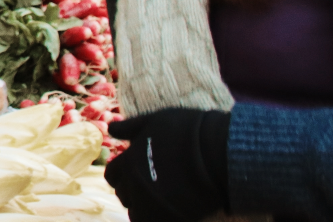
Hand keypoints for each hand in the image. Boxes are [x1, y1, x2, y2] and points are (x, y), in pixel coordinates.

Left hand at [105, 108, 229, 221]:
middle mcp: (135, 186)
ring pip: (137, 213)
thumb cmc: (190, 131)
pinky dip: (160, 217)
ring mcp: (152, 205)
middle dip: (134, 191)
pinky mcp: (170, 218)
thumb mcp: (156, 121)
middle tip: (153, 187)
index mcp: (129, 163)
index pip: (113, 175)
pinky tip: (172, 210)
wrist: (221, 151)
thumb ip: (131, 127)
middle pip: (124, 195)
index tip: (136, 173)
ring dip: (146, 207)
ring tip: (163, 200)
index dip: (123, 175)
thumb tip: (111, 129)